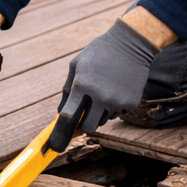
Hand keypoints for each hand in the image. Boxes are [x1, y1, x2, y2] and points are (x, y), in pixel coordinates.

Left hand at [48, 18, 159, 150]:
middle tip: (84, 113)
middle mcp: (100, 96)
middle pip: (88, 127)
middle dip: (83, 123)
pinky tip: (116, 88)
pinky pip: (117, 113)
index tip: (56, 142)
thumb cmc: (99, 53)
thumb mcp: (76, 65)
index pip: (69, 116)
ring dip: (99, 113)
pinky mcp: (131, 102)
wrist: (131, 44)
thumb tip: (60, 114)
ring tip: (103, 91)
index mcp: (83, 85)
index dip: (61, 131)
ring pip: (103, 121)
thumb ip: (67, 90)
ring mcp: (117, 101)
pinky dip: (114, 106)